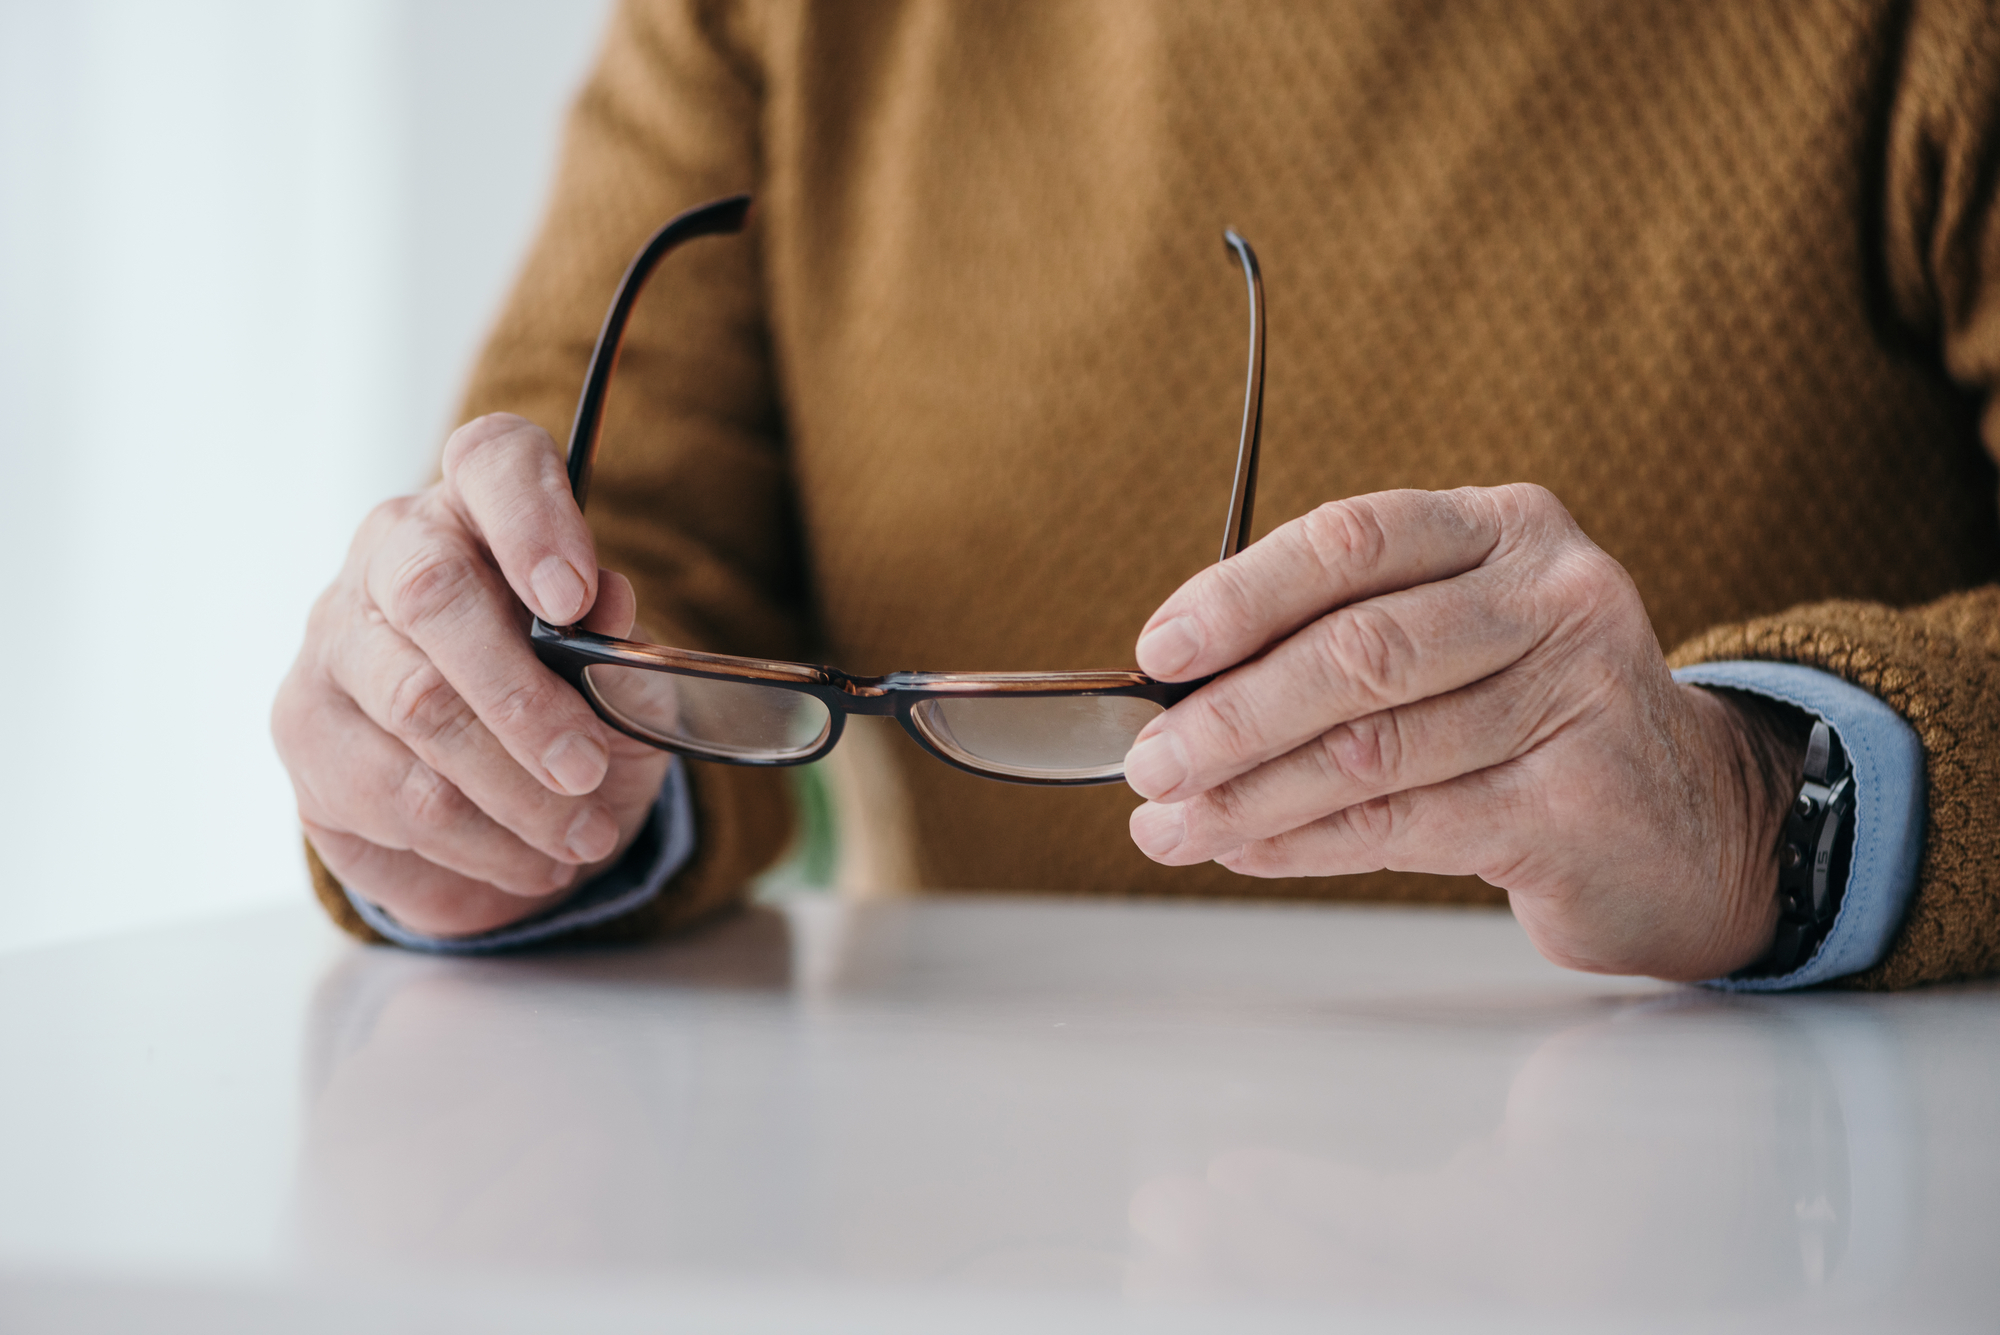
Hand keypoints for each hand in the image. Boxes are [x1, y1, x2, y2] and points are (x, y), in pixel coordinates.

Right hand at [272, 414, 671, 937]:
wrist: (502, 801)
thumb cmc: (571, 710)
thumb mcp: (626, 684)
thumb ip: (623, 647)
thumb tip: (606, 606)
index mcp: (479, 509)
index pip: (495, 461)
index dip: (533, 516)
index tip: (573, 596)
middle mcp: (390, 554)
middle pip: (433, 594)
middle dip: (521, 698)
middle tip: (587, 767)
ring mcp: (333, 640)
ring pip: (413, 709)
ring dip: (512, 792)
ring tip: (582, 836)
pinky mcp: (305, 731)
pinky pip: (388, 792)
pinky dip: (476, 839)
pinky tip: (530, 860)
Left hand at [1123, 485, 1802, 980]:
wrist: (1688, 823)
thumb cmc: (1532, 722)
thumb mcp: (1453, 643)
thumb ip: (1337, 644)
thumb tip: (1176, 697)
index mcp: (1505, 527)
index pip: (1351, 540)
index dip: (1241, 595)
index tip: (1160, 653)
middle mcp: (1553, 594)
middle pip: (1357, 651)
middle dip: (1232, 715)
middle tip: (1149, 762)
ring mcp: (1578, 695)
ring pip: (1370, 751)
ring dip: (1249, 796)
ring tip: (1171, 824)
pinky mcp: (1576, 803)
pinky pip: (1403, 826)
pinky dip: (1304, 842)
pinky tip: (1246, 850)